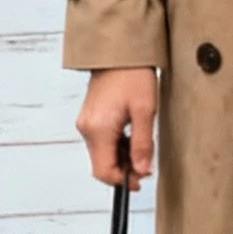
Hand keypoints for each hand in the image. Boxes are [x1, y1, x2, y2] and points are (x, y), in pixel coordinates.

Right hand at [77, 64, 157, 188]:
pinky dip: (116, 146)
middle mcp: (87, 129)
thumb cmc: (133, 76)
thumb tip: (140, 170)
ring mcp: (86, 123)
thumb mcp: (145, 112)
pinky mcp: (90, 118)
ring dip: (121, 157)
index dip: (122, 181)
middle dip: (123, 169)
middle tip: (145, 163)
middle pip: (101, 165)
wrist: (119, 52)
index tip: (140, 180)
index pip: (104, 171)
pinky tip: (131, 135)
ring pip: (102, 155)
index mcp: (98, 129)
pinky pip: (101, 142)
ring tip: (142, 145)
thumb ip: (142, 144)